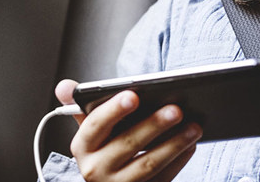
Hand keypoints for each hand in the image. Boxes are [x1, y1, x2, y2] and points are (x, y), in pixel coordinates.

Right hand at [55, 79, 201, 181]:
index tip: (134, 94)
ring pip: (148, 165)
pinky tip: (191, 146)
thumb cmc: (103, 150)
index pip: (95, 125)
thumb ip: (80, 105)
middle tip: (178, 108)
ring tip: (194, 127)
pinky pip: (162, 179)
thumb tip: (64, 86)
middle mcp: (94, 170)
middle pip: (127, 144)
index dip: (114, 109)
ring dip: (174, 144)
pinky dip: (178, 162)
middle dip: (154, 125)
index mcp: (82, 146)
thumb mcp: (89, 131)